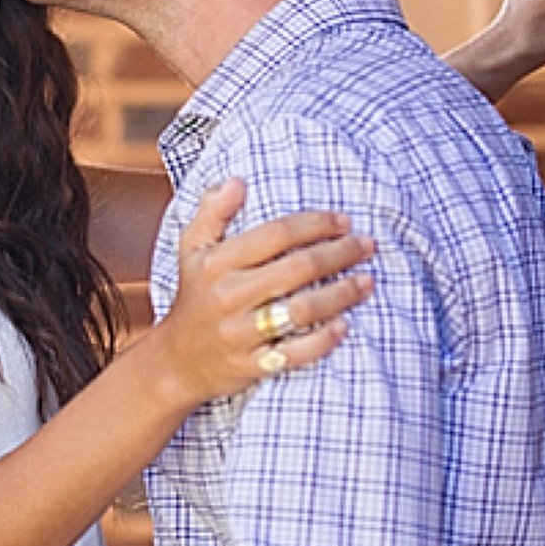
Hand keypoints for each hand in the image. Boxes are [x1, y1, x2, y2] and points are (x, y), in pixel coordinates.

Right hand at [158, 178, 372, 405]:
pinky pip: (296, 353)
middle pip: (298, 268)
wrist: (176, 361)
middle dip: (340, 254)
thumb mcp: (191, 250)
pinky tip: (345, 325)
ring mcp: (239, 332)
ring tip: (368, 282)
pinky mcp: (251, 364)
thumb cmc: (194, 297)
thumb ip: (212, 212)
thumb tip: (236, 181)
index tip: (344, 221)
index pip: (277, 234)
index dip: (316, 224)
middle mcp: (227, 295)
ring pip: (303, 310)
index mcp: (216, 263)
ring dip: (342, 294)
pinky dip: (324, 340)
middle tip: (368, 246)